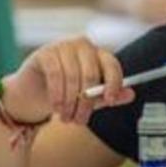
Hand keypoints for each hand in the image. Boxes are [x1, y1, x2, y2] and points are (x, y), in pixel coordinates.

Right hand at [2, 37, 133, 125]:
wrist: (33, 92)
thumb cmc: (66, 92)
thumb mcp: (91, 97)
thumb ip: (110, 95)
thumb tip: (131, 94)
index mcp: (98, 54)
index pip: (111, 64)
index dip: (113, 83)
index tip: (110, 101)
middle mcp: (82, 46)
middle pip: (91, 74)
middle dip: (86, 102)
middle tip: (79, 121)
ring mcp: (63, 46)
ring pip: (72, 77)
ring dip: (69, 103)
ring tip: (66, 118)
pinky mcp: (45, 53)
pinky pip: (55, 75)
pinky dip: (56, 95)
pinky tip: (55, 107)